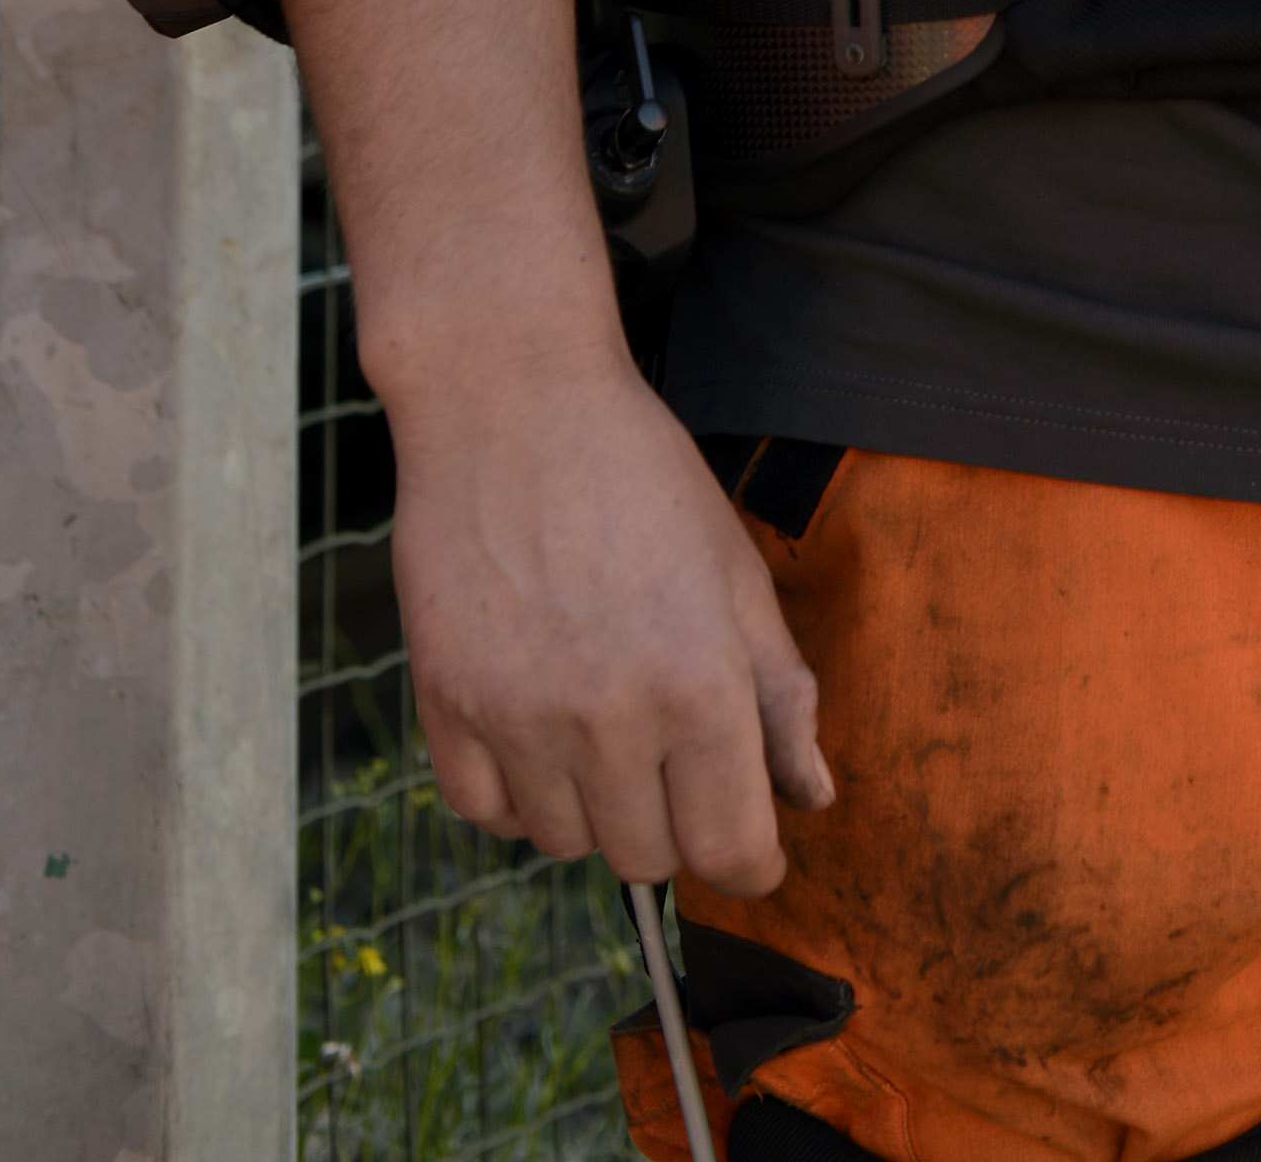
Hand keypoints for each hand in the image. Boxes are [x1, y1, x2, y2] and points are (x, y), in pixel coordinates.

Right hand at [387, 338, 833, 890]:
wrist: (512, 402)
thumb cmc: (639, 474)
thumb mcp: (736, 570)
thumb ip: (781, 692)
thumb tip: (813, 796)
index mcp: (700, 685)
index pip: (732, 849)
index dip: (753, 860)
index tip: (750, 843)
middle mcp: (608, 719)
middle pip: (650, 857)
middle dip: (675, 821)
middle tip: (672, 747)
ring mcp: (518, 719)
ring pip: (567, 844)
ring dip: (595, 806)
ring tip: (601, 717)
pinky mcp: (447, 707)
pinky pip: (487, 814)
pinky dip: (517, 794)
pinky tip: (537, 728)